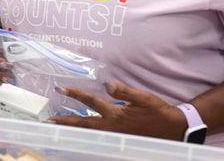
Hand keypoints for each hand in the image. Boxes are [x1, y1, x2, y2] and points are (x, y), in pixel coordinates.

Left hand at [50, 82, 185, 140]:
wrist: (173, 129)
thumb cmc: (159, 112)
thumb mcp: (143, 97)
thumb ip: (124, 91)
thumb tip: (107, 84)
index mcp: (116, 115)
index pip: (91, 102)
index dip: (75, 94)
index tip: (61, 88)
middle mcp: (112, 127)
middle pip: (83, 124)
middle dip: (65, 121)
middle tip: (49, 121)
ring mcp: (114, 135)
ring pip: (89, 132)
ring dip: (73, 128)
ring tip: (59, 125)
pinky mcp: (119, 139)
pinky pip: (98, 137)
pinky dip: (86, 134)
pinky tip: (80, 132)